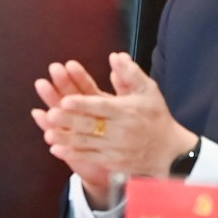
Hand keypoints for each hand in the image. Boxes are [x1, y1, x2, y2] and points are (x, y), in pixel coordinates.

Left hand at [30, 52, 195, 209]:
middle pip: (92, 125)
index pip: (103, 106)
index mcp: (127, 111)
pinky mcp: (113, 162)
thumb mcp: (148, 91)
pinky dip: (73, 154)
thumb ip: (131, 73)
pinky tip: (56, 149)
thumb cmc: (155, 116)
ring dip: (67, 139)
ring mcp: (116, 148)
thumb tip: (115, 56)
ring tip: (47, 133)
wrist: (170, 151)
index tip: (66, 100)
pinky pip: (91, 158)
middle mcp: (121, 131)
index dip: (84, 104)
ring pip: (88, 144)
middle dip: (70, 121)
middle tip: (51, 115)